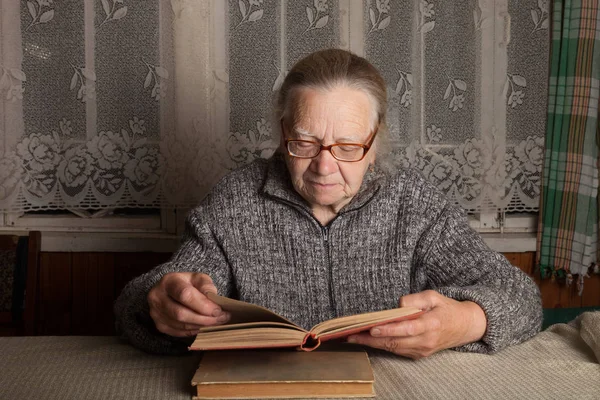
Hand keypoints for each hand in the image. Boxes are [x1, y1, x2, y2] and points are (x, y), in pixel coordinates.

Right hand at [147, 272, 230, 336]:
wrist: (172, 291)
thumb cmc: (188, 284)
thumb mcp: (198, 278)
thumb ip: (206, 286)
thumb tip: (212, 301)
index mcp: (168, 281)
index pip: (184, 295)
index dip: (203, 305)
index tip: (218, 310)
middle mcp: (157, 297)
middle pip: (181, 313)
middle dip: (204, 318)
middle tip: (221, 319)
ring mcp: (155, 313)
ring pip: (180, 325)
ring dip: (201, 326)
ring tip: (216, 322)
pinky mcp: (159, 325)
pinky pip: (178, 332)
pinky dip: (193, 331)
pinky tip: (204, 326)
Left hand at [347, 290, 486, 358]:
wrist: (465, 326)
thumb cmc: (447, 308)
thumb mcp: (433, 296)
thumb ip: (415, 299)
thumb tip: (398, 305)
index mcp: (431, 324)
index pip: (406, 329)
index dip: (389, 329)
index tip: (372, 327)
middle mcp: (426, 340)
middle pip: (395, 342)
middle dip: (372, 339)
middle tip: (352, 335)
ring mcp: (423, 350)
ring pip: (394, 348)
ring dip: (374, 344)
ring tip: (354, 338)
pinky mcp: (420, 354)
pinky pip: (398, 351)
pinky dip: (383, 345)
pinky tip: (369, 340)